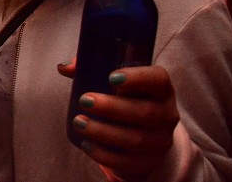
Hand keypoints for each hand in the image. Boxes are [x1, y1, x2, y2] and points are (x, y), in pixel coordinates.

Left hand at [59, 63, 178, 180]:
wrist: (144, 134)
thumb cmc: (126, 98)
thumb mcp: (117, 81)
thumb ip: (92, 69)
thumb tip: (65, 68)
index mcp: (161, 89)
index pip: (158, 80)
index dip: (137, 78)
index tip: (111, 77)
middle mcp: (167, 115)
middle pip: (145, 112)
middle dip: (112, 107)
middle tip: (84, 101)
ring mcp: (160, 142)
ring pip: (136, 140)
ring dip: (103, 131)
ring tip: (79, 122)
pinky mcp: (149, 163)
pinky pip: (129, 163)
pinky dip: (105, 155)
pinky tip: (86, 145)